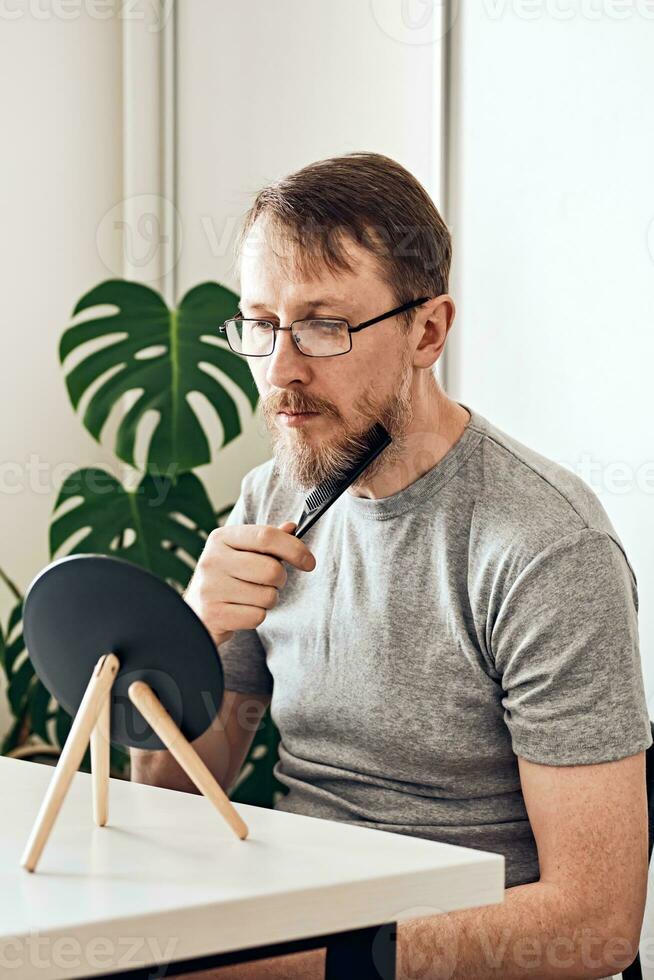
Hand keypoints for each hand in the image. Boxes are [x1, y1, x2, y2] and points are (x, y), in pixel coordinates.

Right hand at [184, 521, 315, 646]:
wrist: (193, 614)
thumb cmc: (225, 580)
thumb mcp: (240, 553)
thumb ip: (266, 541)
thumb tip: (292, 527)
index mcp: (221, 538)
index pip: (266, 536)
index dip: (295, 548)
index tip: (309, 562)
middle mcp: (213, 559)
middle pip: (272, 569)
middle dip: (280, 580)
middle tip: (269, 583)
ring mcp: (211, 588)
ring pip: (268, 596)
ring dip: (267, 600)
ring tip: (249, 597)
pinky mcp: (214, 614)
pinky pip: (257, 616)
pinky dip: (256, 616)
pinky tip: (240, 611)